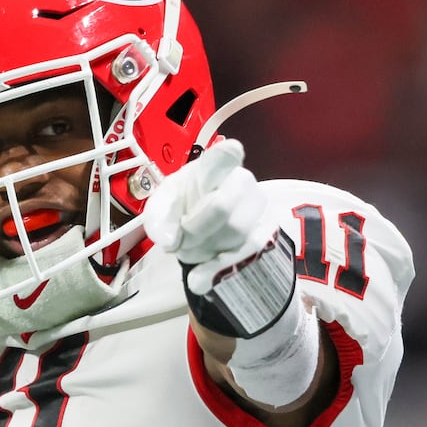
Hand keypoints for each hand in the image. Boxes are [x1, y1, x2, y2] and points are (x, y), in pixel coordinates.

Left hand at [143, 139, 272, 293]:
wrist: (201, 229)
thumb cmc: (183, 208)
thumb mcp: (162, 208)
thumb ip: (160, 219)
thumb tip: (170, 241)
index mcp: (215, 166)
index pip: (227, 154)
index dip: (229, 154)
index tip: (231, 150)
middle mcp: (243, 182)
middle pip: (223, 207)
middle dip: (195, 230)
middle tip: (180, 241)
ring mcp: (258, 209)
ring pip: (235, 234)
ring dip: (204, 249)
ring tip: (190, 251)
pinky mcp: (265, 236)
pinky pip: (246, 255)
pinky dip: (217, 269)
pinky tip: (200, 277)